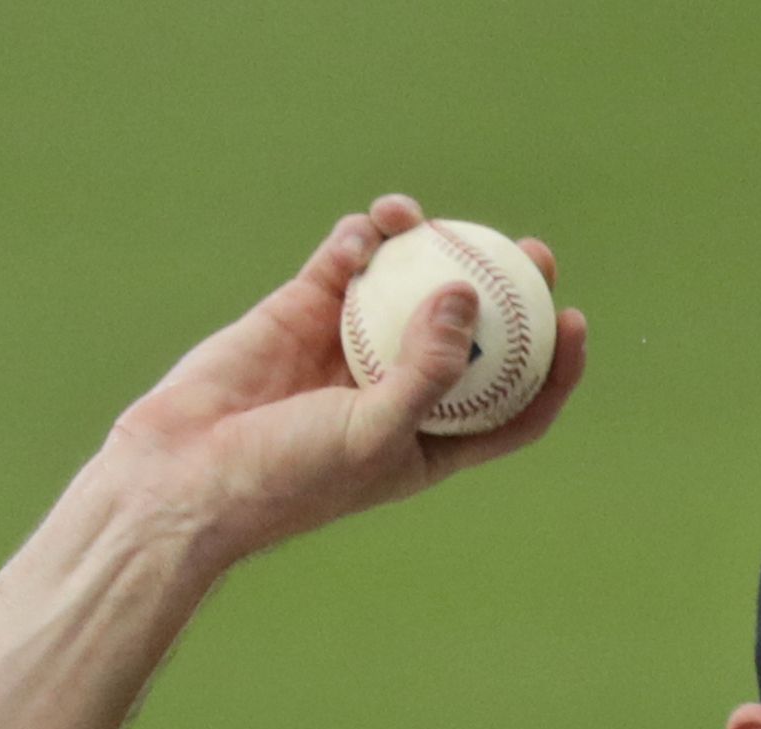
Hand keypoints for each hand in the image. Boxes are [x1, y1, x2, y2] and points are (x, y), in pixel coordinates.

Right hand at [102, 194, 588, 565]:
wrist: (187, 476)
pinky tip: (371, 225)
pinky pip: (344, 264)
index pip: (512, 405)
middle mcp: (397, 390)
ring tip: (427, 218)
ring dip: (427, 247)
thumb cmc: (289, 478)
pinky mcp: (301, 313)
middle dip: (507, 289)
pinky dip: (360, 240)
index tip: (573, 321)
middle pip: (473, 333)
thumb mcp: (374, 434)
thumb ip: (429, 370)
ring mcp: (350, 348)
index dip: (553, 368)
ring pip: (407, 286)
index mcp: (431, 440)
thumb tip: (467, 296)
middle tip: (530, 249)